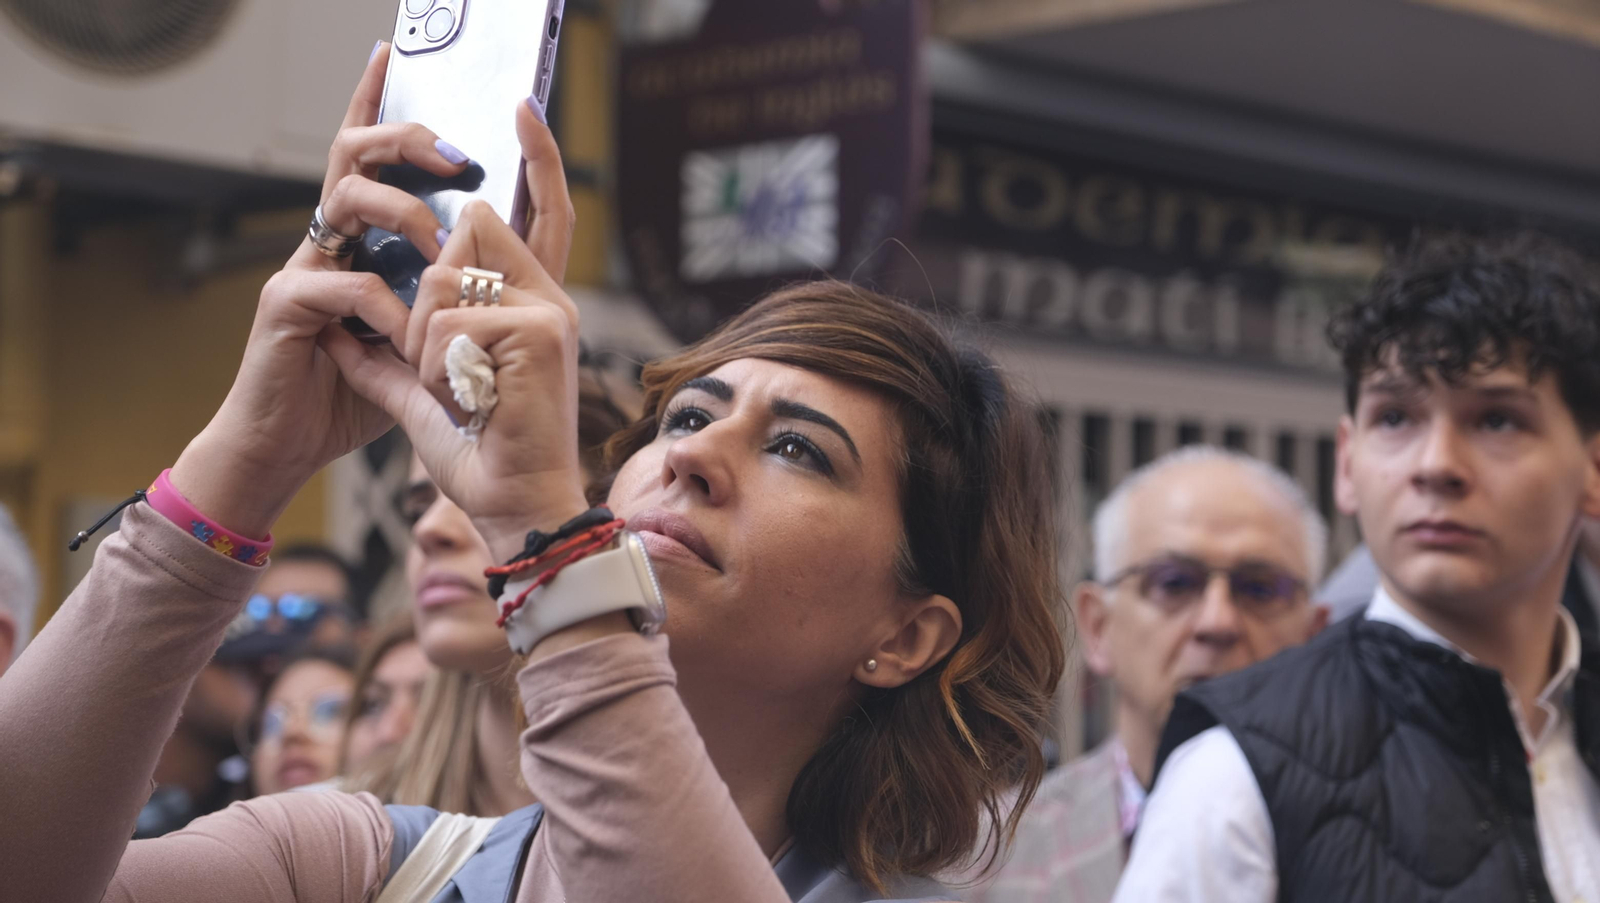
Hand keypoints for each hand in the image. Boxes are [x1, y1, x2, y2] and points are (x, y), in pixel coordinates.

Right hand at [170, 42, 469, 537]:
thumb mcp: (418, 335)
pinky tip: (402, 335)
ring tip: (439, 251)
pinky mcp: (286, 306)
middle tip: (457, 152)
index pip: (372, 156)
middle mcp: (327, 242)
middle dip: (408, 138)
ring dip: (405, 215)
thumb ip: (446, 293)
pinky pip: (344, 282)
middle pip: (356, 153)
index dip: (381, 105)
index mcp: (358, 241)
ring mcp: (303, 267)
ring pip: (346, 196)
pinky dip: (385, 305)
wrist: (288, 448)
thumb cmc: (353, 391)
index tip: (394, 53)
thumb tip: (506, 251)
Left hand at [322, 100, 588, 559]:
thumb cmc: (482, 461)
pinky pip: (446, 319)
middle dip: (423, 286)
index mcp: (535, 306)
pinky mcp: (536, 333)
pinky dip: (434, 365)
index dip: (536, 156)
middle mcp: (550, 300)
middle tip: (432, 358)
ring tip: (450, 392)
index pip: (543, 212)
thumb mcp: (425, 397)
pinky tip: (462, 402)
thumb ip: (391, 358)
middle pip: (469, 229)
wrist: (518, 510)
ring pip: (444, 278)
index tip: (523, 106)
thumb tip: (344, 332)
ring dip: (423, 339)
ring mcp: (548, 314)